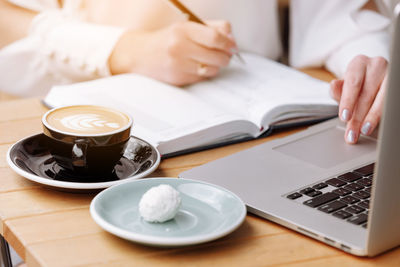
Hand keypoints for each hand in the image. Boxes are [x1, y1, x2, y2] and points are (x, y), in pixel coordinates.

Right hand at [109, 20, 235, 85]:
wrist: (140, 55)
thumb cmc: (166, 40)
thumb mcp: (186, 27)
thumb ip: (211, 28)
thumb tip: (231, 38)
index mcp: (184, 29)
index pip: (216, 37)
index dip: (229, 43)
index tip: (232, 46)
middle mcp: (180, 46)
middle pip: (217, 55)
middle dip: (225, 57)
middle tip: (225, 55)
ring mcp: (179, 65)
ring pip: (212, 69)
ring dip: (215, 67)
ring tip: (208, 61)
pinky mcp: (178, 79)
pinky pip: (201, 78)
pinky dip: (203, 74)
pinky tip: (195, 67)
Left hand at [330, 55, 387, 143]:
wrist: (371, 76)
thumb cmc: (356, 83)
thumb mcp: (343, 85)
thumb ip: (337, 89)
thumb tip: (333, 85)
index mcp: (359, 63)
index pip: (353, 83)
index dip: (348, 101)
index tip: (344, 117)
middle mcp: (377, 65)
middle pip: (367, 94)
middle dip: (358, 117)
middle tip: (352, 133)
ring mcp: (391, 74)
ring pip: (382, 99)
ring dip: (372, 118)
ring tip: (364, 131)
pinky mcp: (398, 84)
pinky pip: (391, 102)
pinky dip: (384, 115)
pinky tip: (379, 125)